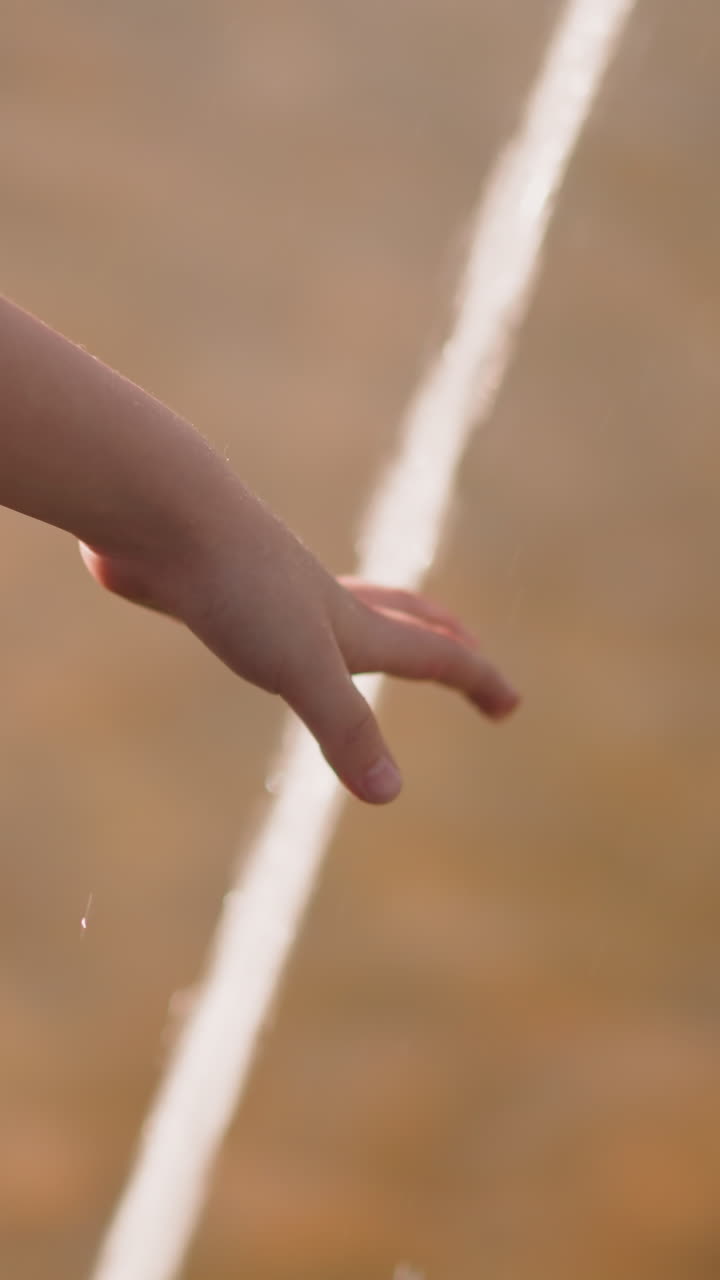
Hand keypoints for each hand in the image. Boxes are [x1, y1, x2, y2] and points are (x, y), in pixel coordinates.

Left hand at [80, 488, 518, 805]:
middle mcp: (322, 604)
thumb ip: (344, 726)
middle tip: (470, 652)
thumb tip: (389, 794)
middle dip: (443, 641)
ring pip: (343, 610)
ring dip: (378, 624)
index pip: (434, 655)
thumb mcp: (299, 666)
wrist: (164, 513)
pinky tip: (273, 630)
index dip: (478, 681)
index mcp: (353, 625)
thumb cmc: (238, 586)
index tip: (510, 705)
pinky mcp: (226, 592)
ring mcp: (275, 594)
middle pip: (402, 618)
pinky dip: (302, 624)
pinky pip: (278, 614)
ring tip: (381, 638)